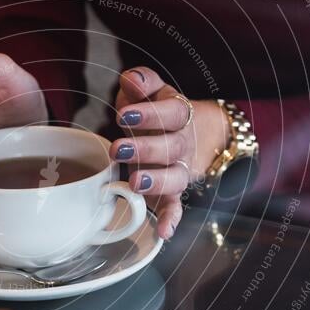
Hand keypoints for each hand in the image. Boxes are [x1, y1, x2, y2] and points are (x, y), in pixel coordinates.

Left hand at [110, 66, 229, 239]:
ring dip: (156, 182)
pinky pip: (176, 207)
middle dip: (145, 149)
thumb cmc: (159, 112)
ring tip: (134, 183)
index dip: (149, 114)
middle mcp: (181, 144)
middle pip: (171, 147)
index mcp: (178, 115)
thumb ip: (143, 81)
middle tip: (118, 149)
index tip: (123, 115)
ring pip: (175, 178)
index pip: (170, 112)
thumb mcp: (153, 91)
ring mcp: (178, 169)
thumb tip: (131, 78)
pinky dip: (172, 220)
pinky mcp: (172, 192)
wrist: (191, 134)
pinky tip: (163, 231)